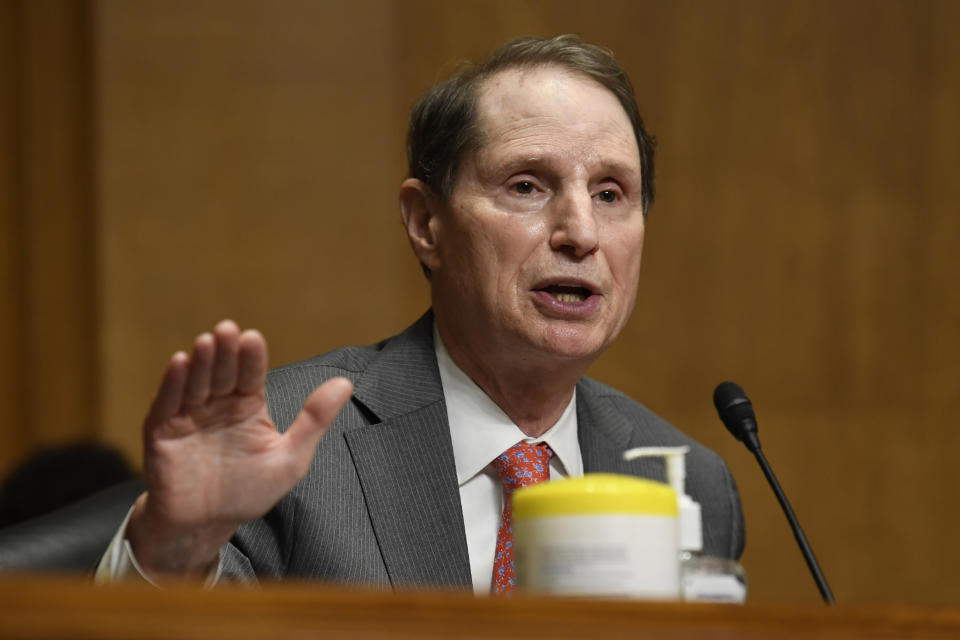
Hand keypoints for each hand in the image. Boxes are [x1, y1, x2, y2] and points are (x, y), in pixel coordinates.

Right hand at [126, 320, 352, 581]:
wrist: (205, 526)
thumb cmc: (248, 491)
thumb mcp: (290, 459)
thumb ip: (314, 420)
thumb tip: (346, 383)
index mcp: (248, 406)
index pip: (251, 375)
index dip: (252, 357)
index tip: (254, 338)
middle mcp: (218, 404)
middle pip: (223, 372)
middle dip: (226, 352)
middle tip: (228, 329)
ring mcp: (189, 415)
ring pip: (196, 382)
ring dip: (201, 362)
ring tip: (207, 342)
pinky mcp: (162, 431)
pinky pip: (167, 403)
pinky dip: (172, 384)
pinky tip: (179, 363)